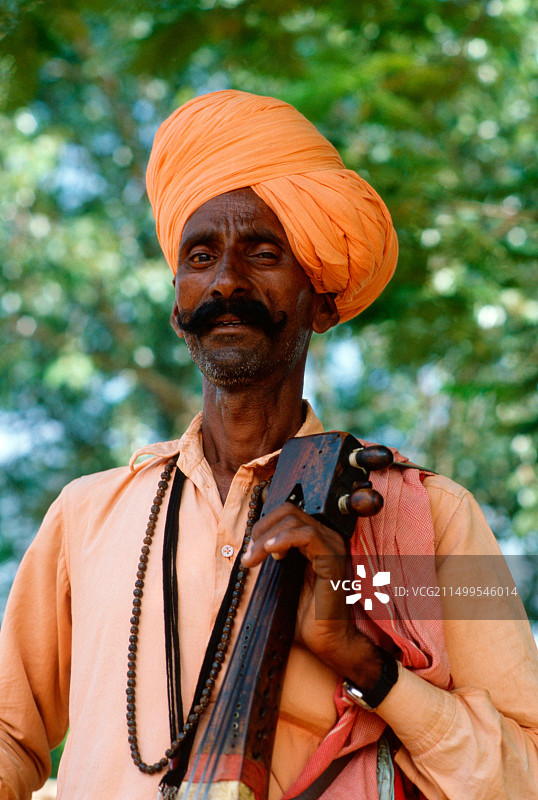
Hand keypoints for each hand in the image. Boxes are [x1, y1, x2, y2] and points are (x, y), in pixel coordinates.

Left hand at [242, 502, 382, 686]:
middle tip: (248, 555)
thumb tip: (250, 546)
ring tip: (253, 558)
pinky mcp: (333, 559)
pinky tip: (271, 551)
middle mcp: (326, 538)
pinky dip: (285, 538)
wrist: (328, 641)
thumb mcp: (283, 580)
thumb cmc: (307, 616)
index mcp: (315, 541)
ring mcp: (332, 546)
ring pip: (294, 520)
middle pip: (288, 512)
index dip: (264, 526)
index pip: (287, 514)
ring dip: (267, 536)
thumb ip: (274, 559)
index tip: (250, 550)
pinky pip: (308, 535)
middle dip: (261, 529)